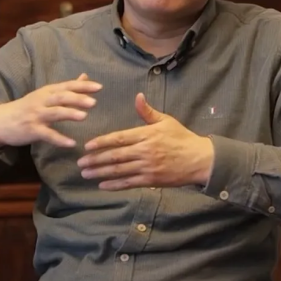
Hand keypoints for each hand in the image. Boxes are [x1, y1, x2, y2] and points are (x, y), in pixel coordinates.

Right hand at [0, 73, 101, 147]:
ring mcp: (36, 115)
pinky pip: (47, 135)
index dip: (83, 86)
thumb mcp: (45, 94)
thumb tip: (85, 76)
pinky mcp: (32, 130)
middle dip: (77, 98)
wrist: (0, 121)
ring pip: (54, 113)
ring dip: (69, 114)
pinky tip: (71, 143)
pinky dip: (59, 139)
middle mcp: (42, 101)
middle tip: (93, 102)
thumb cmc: (27, 107)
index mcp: (47, 91)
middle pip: (61, 97)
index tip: (99, 87)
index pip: (67, 86)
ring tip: (84, 117)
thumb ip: (66, 87)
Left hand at [77, 93, 214, 189]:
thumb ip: (148, 111)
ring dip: (100, 172)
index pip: (119, 138)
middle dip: (95, 159)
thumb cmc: (181, 138)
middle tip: (80, 162)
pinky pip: (129, 183)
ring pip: (119, 170)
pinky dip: (114, 184)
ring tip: (86, 174)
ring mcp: (147, 167)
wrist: (199, 159)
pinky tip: (102, 185)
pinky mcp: (151, 180)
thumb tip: (137, 96)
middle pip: (115, 156)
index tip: (87, 145)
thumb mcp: (166, 120)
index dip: (101, 142)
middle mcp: (144, 151)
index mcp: (146, 135)